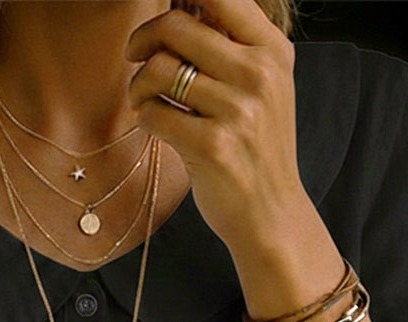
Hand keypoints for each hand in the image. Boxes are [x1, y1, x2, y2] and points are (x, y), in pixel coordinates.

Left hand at [126, 0, 306, 255]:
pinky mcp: (214, 147)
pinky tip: (155, 126)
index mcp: (272, 50)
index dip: (176, 0)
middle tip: (135, 57)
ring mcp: (238, 111)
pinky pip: (154, 114)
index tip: (162, 19)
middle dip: (143, 40)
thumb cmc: (256, 148)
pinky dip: (145, 118)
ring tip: (144, 100)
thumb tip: (180, 4)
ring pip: (159, 70)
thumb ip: (232, 45)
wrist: (271, 214)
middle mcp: (259, 74)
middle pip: (175, 26)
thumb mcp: (263, 86)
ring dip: (138, 85)